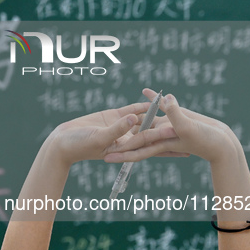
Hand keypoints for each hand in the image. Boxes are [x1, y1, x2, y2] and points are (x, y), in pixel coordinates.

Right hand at [46, 101, 179, 166]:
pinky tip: (154, 101)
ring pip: (142, 120)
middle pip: (150, 132)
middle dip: (167, 128)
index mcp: (123, 148)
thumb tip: (134, 119)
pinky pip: (129, 110)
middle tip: (187, 123)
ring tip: (175, 111)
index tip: (178, 131)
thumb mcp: (99, 138)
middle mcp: (124, 139)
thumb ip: (117, 129)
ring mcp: (119, 127)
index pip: (147, 142)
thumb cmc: (78, 145)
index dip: (162, 136)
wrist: (62, 142)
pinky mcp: (111, 117)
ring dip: (157, 115)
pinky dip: (141, 105)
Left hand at [104, 88, 241, 163]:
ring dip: (131, 116)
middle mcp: (159, 135)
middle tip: (100, 137)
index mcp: (159, 143)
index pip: (135, 150)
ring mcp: (166, 124)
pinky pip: (160, 105)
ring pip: (143, 119)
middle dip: (118, 138)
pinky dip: (151, 98)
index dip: (120, 154)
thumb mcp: (187, 126)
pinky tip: (144, 90)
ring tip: (115, 113)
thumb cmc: (207, 140)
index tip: (104, 157)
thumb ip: (174, 113)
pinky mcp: (175, 114)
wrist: (222, 140)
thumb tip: (163, 100)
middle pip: (133, 136)